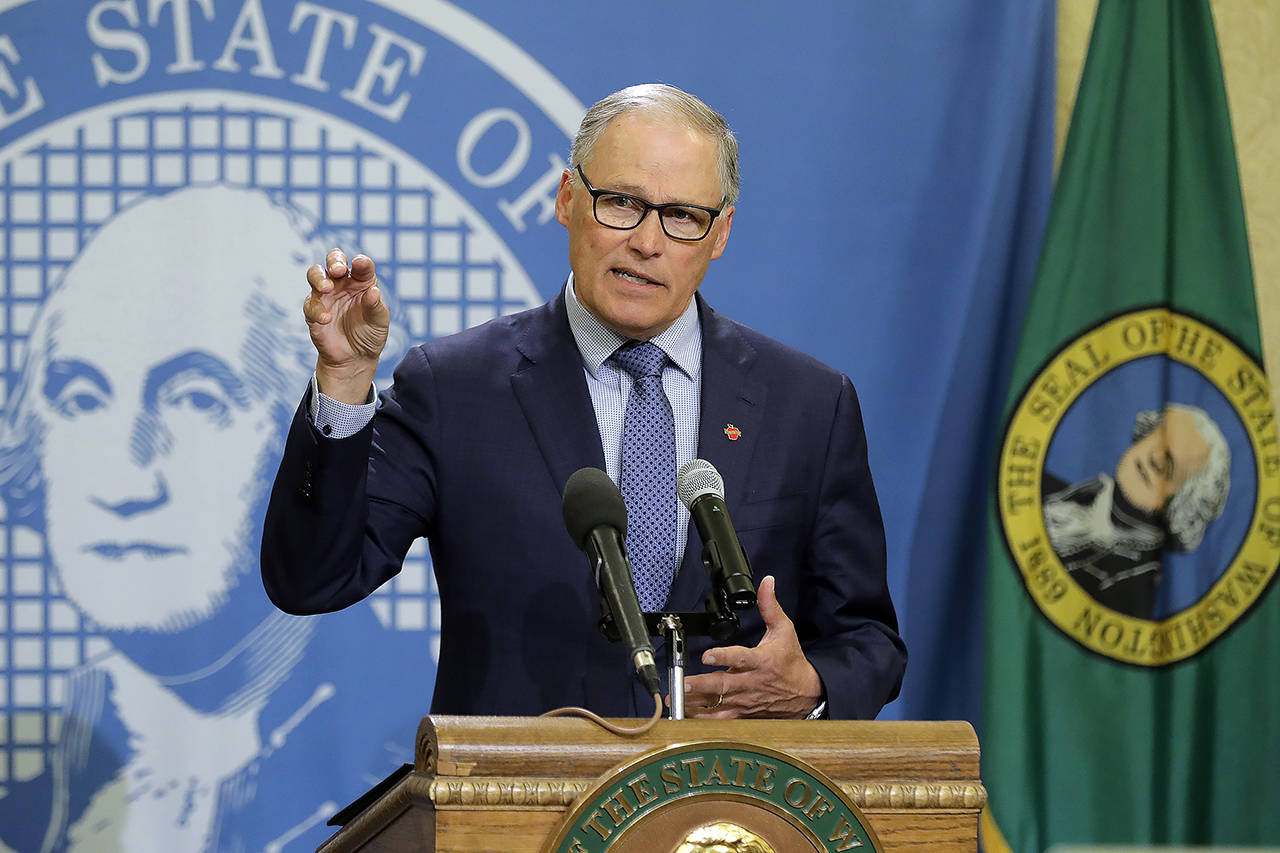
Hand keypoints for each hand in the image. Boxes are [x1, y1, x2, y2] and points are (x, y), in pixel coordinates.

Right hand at [303, 248, 389, 402]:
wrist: (355, 358)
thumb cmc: (370, 334)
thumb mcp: (379, 321)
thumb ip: (375, 306)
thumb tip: (373, 291)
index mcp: (362, 281)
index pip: (361, 265)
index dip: (361, 262)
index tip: (360, 264)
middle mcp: (342, 284)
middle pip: (334, 260)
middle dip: (334, 260)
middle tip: (338, 270)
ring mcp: (326, 295)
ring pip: (316, 275)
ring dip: (319, 278)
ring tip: (326, 288)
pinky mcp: (313, 310)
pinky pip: (310, 304)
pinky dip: (316, 309)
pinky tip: (326, 318)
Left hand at [681, 575, 823, 718]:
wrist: (806, 693)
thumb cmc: (791, 661)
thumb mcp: (785, 630)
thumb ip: (770, 606)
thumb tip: (766, 583)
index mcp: (761, 661)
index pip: (740, 658)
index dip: (724, 656)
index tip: (707, 655)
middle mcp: (751, 683)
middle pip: (723, 685)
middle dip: (701, 685)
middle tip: (683, 683)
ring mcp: (746, 700)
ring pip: (718, 704)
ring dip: (696, 703)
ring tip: (676, 701)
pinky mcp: (743, 713)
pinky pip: (721, 719)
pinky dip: (703, 720)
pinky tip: (686, 717)